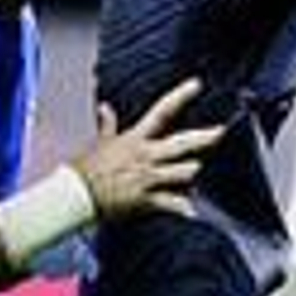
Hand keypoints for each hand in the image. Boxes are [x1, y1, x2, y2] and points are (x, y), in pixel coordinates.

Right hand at [72, 77, 223, 220]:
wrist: (74, 194)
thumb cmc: (85, 169)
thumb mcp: (98, 143)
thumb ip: (107, 125)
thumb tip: (105, 107)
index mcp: (136, 139)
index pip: (161, 111)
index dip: (180, 95)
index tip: (197, 84)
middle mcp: (146, 156)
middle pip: (182, 142)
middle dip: (204, 137)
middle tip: (221, 132)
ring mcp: (147, 178)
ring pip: (183, 172)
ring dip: (193, 172)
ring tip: (201, 172)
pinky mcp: (145, 199)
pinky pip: (171, 203)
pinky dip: (183, 208)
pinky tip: (194, 212)